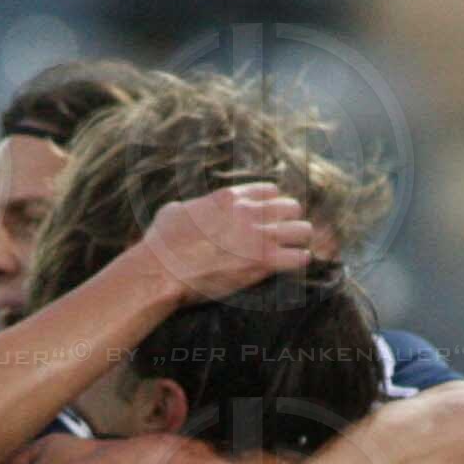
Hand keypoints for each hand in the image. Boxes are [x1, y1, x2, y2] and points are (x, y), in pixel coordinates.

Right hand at [138, 181, 312, 301]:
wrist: (161, 271)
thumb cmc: (161, 245)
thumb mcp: (174, 211)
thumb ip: (192, 206)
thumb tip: (189, 209)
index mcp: (228, 197)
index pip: (270, 191)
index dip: (273, 205)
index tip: (271, 218)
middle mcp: (248, 212)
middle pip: (292, 207)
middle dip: (289, 221)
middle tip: (284, 236)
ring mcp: (258, 237)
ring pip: (302, 230)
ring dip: (298, 240)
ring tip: (293, 250)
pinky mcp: (262, 262)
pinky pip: (299, 257)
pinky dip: (299, 261)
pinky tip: (294, 264)